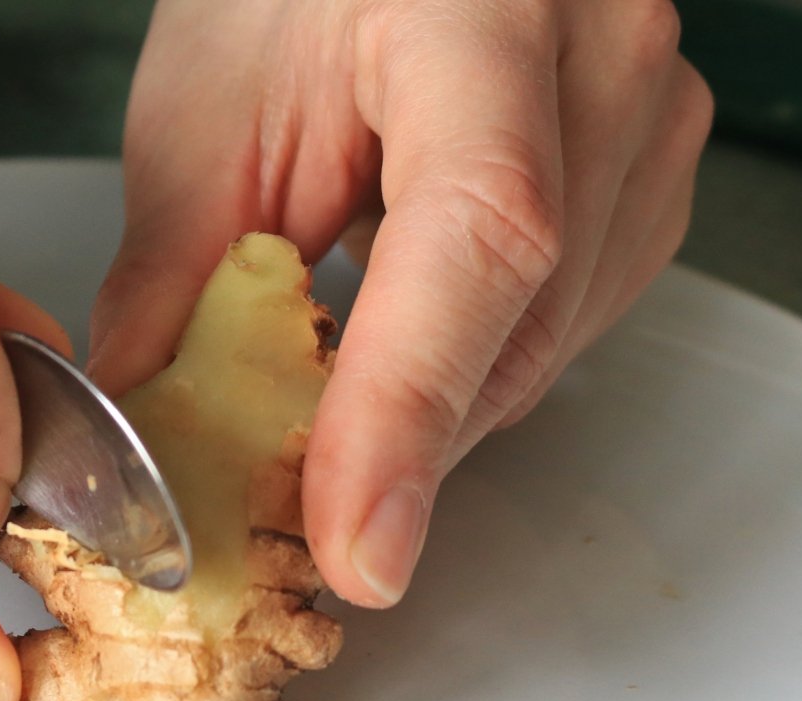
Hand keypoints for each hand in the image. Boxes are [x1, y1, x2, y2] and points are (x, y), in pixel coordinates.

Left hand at [91, 0, 711, 606]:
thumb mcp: (207, 113)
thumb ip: (175, 277)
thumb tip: (148, 430)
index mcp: (484, 12)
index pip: (480, 233)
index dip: (409, 407)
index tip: (356, 546)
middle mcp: (606, 57)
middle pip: (521, 318)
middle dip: (394, 444)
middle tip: (280, 515)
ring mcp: (653, 114)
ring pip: (552, 344)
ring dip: (431, 411)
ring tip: (325, 405)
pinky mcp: (653, 172)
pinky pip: (573, 322)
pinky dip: (472, 366)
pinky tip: (399, 339)